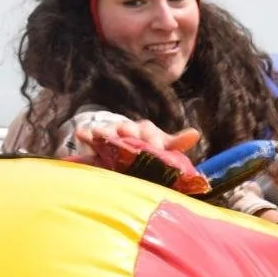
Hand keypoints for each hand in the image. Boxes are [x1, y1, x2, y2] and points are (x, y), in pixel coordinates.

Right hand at [73, 116, 200, 157]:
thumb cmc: (147, 148)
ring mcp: (111, 132)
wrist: (122, 145)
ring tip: (101, 134)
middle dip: (129, 133)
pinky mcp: (96, 139)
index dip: (154, 140)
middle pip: (128, 129)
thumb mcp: (163, 146)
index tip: (157, 148)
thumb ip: (176, 143)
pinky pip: (90, 135)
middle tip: (129, 140)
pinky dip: (86, 134)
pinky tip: (82, 134)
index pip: (150, 132)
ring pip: (109, 130)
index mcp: (146, 131)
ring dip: (106, 132)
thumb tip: (195, 134)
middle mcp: (129, 128)